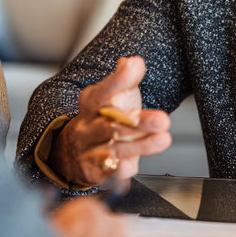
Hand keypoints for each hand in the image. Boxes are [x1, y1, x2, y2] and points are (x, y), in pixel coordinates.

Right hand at [52, 56, 171, 187]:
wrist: (73, 152)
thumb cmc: (102, 119)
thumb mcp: (112, 97)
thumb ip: (125, 80)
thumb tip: (133, 62)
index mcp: (92, 104)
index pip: (104, 89)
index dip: (119, 78)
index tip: (135, 66)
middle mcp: (88, 127)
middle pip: (113, 123)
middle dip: (139, 122)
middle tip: (162, 119)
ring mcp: (90, 151)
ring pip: (115, 149)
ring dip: (140, 145)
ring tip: (162, 139)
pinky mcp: (95, 172)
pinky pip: (106, 174)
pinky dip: (117, 173)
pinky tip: (129, 169)